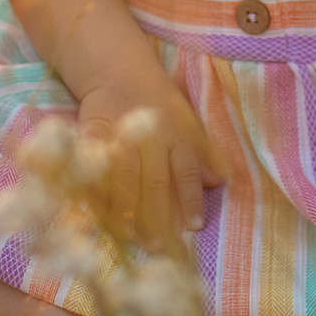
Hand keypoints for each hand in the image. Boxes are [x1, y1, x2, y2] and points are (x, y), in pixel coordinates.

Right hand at [76, 75, 224, 244]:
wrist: (117, 69)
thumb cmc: (159, 100)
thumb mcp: (188, 119)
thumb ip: (204, 152)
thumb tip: (221, 181)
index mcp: (177, 133)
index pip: (187, 170)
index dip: (191, 198)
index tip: (194, 227)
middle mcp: (150, 136)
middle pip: (153, 180)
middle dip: (156, 214)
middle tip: (158, 245)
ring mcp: (120, 135)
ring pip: (124, 176)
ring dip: (126, 208)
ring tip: (129, 235)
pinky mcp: (93, 134)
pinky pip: (93, 166)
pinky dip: (94, 190)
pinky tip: (96, 212)